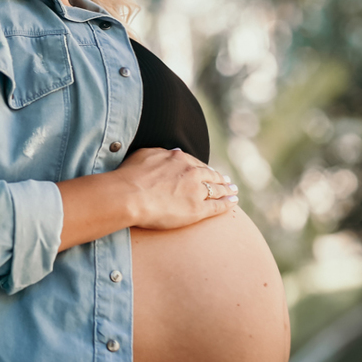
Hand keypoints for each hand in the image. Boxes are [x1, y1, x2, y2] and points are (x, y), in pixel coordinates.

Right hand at [111, 147, 238, 229]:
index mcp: (179, 158)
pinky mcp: (197, 209)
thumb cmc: (130, 175)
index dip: (204, 168)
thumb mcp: (145, 154)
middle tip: (227, 181)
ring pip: (217, 189)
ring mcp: (196, 191)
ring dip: (227, 190)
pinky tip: (233, 202)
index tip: (209, 171)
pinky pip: (217, 206)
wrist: (129, 195)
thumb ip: (162, 153)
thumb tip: (174, 151)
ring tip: (233, 191)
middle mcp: (191, 172)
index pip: (196, 164)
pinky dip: (227, 203)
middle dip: (220, 178)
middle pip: (210, 175)